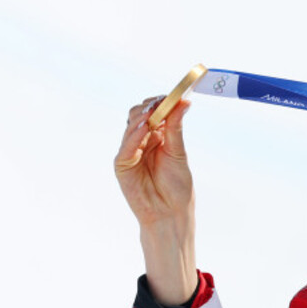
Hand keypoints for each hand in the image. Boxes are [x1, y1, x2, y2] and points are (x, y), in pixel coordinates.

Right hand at [115, 96, 193, 226]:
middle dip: (150, 107)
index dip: (160, 101)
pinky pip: (126, 146)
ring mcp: (130, 151)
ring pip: (130, 126)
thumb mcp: (178, 152)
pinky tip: (144, 129)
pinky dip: (134, 135)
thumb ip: (176, 128)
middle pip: (139, 114)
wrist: (170, 212)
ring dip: (142, 118)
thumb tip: (184, 102)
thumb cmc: (176, 186)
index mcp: (157, 136)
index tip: (172, 95)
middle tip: (162, 102)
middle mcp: (142, 140)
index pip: (153, 111)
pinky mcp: (122, 164)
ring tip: (154, 114)